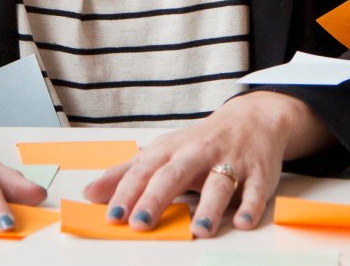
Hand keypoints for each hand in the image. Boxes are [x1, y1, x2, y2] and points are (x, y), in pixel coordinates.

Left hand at [82, 91, 331, 237]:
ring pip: (219, 183)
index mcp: (171, 150)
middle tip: (142, 223)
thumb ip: (127, 174)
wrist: (253, 118)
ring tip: (199, 230)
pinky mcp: (259, 172)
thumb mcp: (162, 151)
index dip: (127, 192)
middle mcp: (199, 153)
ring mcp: (231, 162)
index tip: (113, 215)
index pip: (144, 171)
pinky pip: (256, 190)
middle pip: (175, 174)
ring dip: (209, 206)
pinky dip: (251, 206)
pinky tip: (242, 222)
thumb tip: (90, 193)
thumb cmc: (200, 142)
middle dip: (157, 197)